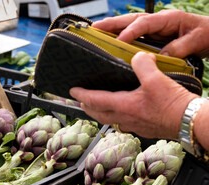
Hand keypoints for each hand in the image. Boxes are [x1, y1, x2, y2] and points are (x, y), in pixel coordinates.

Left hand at [69, 51, 198, 139]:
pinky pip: (121, 123)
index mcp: (123, 106)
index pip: (94, 100)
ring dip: (99, 113)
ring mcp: (133, 125)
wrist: (188, 122)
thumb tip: (137, 57)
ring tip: (96, 107)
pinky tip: (120, 113)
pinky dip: (114, 117)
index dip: (81, 95)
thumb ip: (142, 64)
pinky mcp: (142, 128)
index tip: (72, 91)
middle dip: (86, 106)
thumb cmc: (173, 104)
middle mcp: (124, 118)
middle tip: (80, 101)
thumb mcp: (156, 78)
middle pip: (97, 114)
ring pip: (108, 120)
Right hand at [92, 9, 208, 57]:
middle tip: (94, 28)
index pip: (144, 23)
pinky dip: (118, 37)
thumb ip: (178, 48)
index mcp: (167, 19)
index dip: (130, 32)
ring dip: (111, 29)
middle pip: (129, 20)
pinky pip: (131, 35)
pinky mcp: (150, 35)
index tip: (119, 41)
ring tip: (94, 33)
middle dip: (111, 24)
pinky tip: (108, 42)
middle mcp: (156, 21)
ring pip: (127, 25)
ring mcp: (152, 28)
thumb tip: (160, 58)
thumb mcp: (196, 40)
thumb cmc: (206, 34)